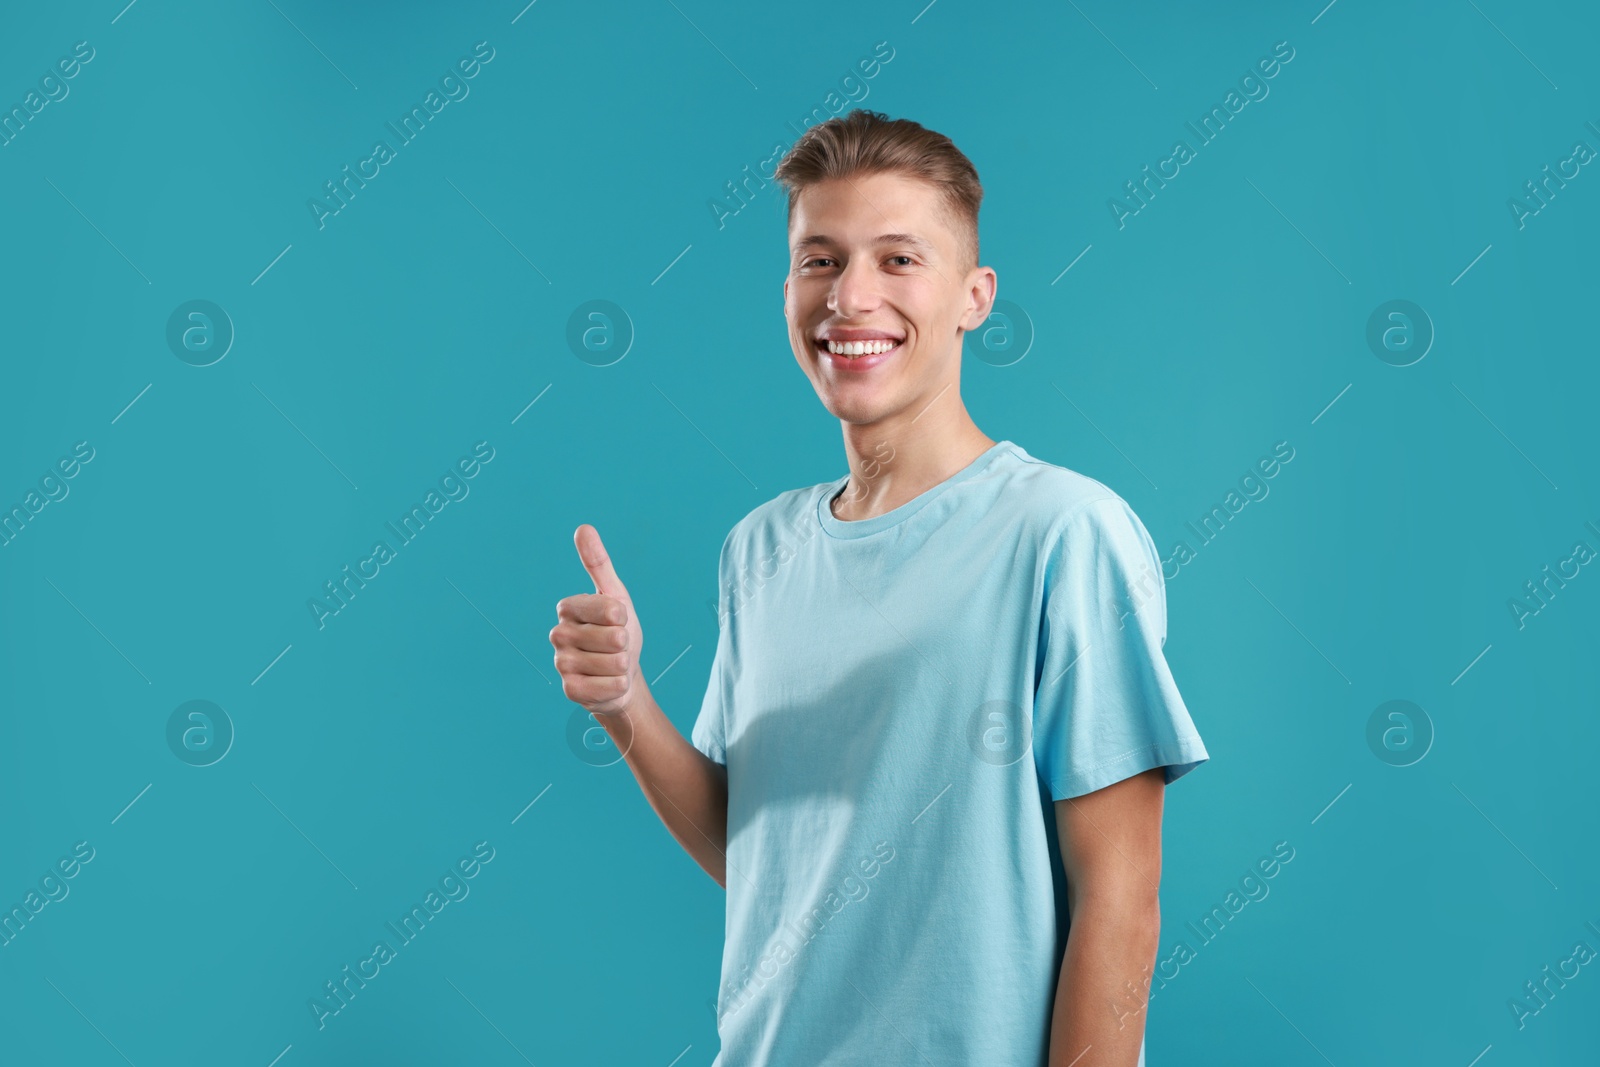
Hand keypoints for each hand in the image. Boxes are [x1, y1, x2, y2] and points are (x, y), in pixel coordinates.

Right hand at [550, 524, 643, 716]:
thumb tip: (583, 528)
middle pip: (615, 638)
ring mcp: (561, 664)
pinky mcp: (570, 690)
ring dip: (622, 666)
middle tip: (616, 646)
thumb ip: (599, 563)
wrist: (619, 675)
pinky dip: (617, 686)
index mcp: (568, 608)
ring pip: (614, 663)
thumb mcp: (616, 595)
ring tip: (612, 664)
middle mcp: (558, 634)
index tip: (617, 620)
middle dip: (626, 644)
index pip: (610, 609)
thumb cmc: (618, 631)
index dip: (623, 617)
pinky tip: (608, 682)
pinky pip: (608, 687)